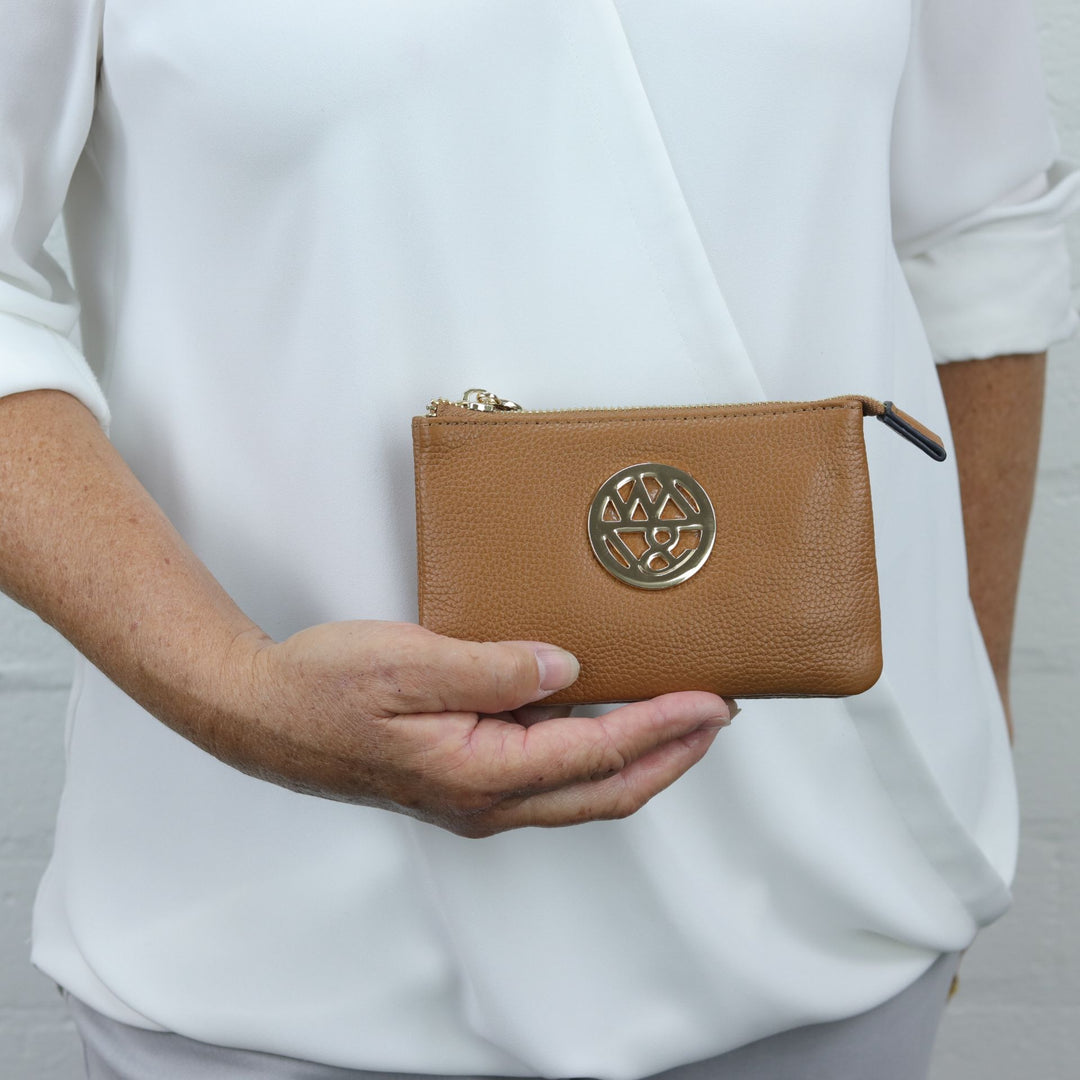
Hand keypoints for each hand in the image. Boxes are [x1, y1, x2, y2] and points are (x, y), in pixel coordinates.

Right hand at [213, 621, 732, 836]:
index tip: (712, 701)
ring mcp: (475, 798)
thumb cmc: (323, 688)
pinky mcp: (464, 781)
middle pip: (605, 790)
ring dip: (638, 757)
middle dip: (671, 755)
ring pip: (582, 790)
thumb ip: (494, 669)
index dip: (664, 727)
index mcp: (480, 773)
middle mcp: (486, 800)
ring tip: (678, 719)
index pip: (598, 753)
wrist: (261, 714)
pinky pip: (550, 776)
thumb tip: (568, 669)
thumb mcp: (408, 663)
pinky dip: (594, 752)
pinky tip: (602, 718)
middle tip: (717, 716)